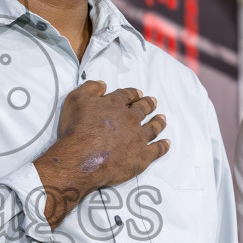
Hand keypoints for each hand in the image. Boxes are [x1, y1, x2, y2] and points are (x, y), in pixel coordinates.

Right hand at [33, 80, 167, 224]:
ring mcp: (138, 138)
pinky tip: (166, 143)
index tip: (138, 93)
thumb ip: (90, 88)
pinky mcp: (142, 156)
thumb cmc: (76, 130)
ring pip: (153, 127)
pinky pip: (157, 150)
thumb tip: (102, 84)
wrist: (81, 159)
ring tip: (162, 119)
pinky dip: (163, 146)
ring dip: (158, 122)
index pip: (127, 95)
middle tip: (153, 102)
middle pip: (143, 109)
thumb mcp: (75, 100)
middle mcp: (130, 119)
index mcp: (115, 104)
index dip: (133, 93)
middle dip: (148, 104)